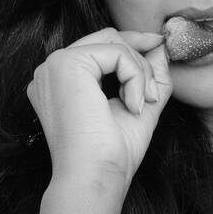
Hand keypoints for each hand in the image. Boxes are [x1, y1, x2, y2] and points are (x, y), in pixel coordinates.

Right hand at [25, 27, 172, 196]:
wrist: (96, 175)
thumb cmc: (111, 154)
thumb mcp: (138, 106)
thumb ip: (148, 76)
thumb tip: (160, 47)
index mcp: (61, 83)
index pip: (99, 48)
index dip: (131, 47)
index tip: (159, 48)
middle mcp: (51, 71)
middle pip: (106, 38)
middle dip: (140, 57)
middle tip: (156, 88)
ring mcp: (55, 65)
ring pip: (115, 44)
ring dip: (141, 73)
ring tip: (143, 105)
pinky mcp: (67, 64)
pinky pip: (117, 53)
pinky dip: (136, 77)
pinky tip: (133, 105)